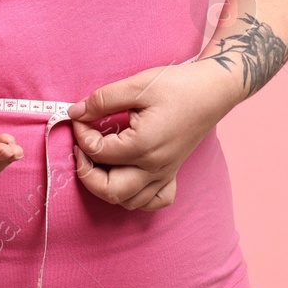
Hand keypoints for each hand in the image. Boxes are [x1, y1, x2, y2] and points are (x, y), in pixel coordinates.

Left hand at [67, 60, 238, 211]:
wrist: (212, 90)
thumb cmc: (178, 85)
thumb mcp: (137, 85)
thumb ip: (102, 100)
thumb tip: (75, 112)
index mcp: (143, 146)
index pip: (97, 151)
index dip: (80, 132)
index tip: (79, 116)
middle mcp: (154, 168)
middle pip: (108, 190)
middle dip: (86, 172)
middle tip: (81, 147)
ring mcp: (164, 174)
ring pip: (128, 201)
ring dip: (106, 186)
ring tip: (101, 160)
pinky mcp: (172, 173)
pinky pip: (153, 201)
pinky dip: (137, 197)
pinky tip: (128, 176)